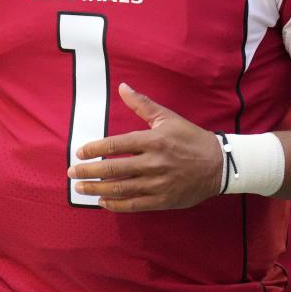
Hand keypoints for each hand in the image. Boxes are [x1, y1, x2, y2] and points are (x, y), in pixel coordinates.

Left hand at [68, 83, 222, 212]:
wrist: (219, 164)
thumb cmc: (191, 138)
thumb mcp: (168, 118)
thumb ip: (143, 105)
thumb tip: (123, 87)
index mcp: (153, 140)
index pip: (116, 144)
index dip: (94, 148)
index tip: (80, 152)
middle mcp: (153, 163)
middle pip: (113, 169)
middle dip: (88, 171)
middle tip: (71, 172)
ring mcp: (158, 183)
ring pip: (120, 189)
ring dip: (96, 189)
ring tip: (80, 188)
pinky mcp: (163, 200)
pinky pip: (133, 204)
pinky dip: (115, 204)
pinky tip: (102, 201)